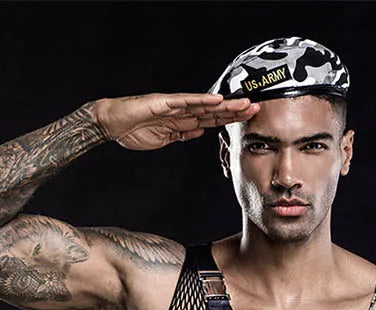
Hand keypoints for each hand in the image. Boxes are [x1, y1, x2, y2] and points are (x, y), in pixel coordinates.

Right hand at [92, 93, 258, 149]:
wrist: (113, 124)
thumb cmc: (136, 130)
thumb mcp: (167, 139)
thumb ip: (184, 134)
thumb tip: (200, 132)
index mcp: (185, 121)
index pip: (214, 119)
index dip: (232, 118)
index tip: (250, 119)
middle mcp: (183, 111)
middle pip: (215, 111)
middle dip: (237, 110)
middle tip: (258, 107)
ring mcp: (175, 106)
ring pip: (206, 104)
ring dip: (226, 104)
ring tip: (245, 103)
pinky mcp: (164, 103)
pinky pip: (186, 101)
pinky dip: (202, 100)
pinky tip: (217, 100)